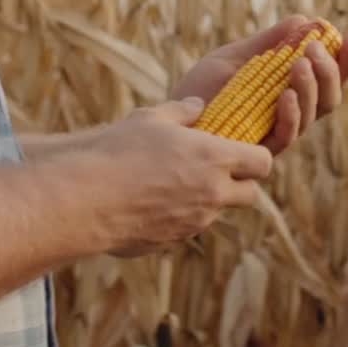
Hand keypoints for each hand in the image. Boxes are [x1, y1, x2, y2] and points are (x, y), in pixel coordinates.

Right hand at [80, 97, 274, 256]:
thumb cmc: (119, 151)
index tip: (243, 150)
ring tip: (178, 181)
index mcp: (216, 159)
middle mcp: (212, 194)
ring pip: (217, 212)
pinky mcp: (171, 241)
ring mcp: (193, 222)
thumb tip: (197, 105)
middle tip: (219, 169)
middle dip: (240, 183)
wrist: (84, 199)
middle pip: (250, 195)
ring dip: (209, 200)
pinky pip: (188, 228)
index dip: (256, 156)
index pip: (262, 163)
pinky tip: (155, 201)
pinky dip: (182, 216)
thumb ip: (183, 111)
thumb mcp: (154, 117)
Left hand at [169, 14, 347, 155]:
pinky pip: (287, 136)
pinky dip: (291, 114)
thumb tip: (303, 19)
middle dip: (330, 72)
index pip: (328, 77)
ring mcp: (277, 134)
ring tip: (301, 63)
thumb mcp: (236, 56)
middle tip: (316, 49)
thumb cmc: (201, 88)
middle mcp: (290, 115)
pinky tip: (286, 94)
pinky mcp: (259, 150)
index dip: (346, 60)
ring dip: (313, 87)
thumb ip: (269, 42)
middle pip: (329, 98)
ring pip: (313, 114)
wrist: (169, 118)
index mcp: (290, 92)